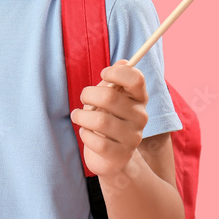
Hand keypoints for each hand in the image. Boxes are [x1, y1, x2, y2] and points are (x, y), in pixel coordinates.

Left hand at [70, 59, 148, 177]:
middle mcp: (141, 117)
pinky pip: (97, 141)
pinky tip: (85, 132)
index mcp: (139, 99)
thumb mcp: (109, 99)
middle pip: (110, 97)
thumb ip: (113, 82)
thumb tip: (123, 62)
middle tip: (83, 99)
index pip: (136, 79)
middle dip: (88, 94)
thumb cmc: (106, 119)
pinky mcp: (121, 155)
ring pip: (100, 120)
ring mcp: (133, 137)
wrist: (110, 156)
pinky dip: (85, 134)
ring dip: (81, 116)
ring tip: (78, 116)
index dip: (116, 72)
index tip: (103, 74)